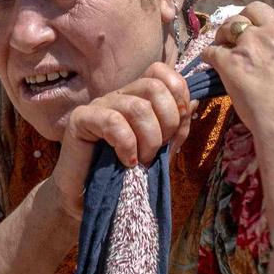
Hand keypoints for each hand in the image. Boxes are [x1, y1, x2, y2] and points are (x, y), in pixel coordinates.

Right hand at [49, 62, 196, 219]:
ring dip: (149, 139)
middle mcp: (119, 96)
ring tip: (143, 161)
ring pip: (137, 106)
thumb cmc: (126, 176)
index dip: (178, 95)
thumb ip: (176, 129)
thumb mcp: (160, 152)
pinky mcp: (81, 119)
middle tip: (159, 149)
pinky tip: (126, 162)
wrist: (89, 201)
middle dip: (168, 121)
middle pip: (154, 86)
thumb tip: (193, 103)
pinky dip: (127, 145)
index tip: (177, 128)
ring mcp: (99, 105)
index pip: (161, 72)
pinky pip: (113, 121)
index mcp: (138, 98)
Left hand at [202, 2, 273, 142]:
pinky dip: (210, 55)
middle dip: (246, 19)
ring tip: (222, 44)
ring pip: (230, 24)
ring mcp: (251, 44)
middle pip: (255, 10)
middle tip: (241, 35)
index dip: (270, 28)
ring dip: (225, 33)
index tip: (266, 40)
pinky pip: (212, 50)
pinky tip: (210, 62)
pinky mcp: (230, 61)